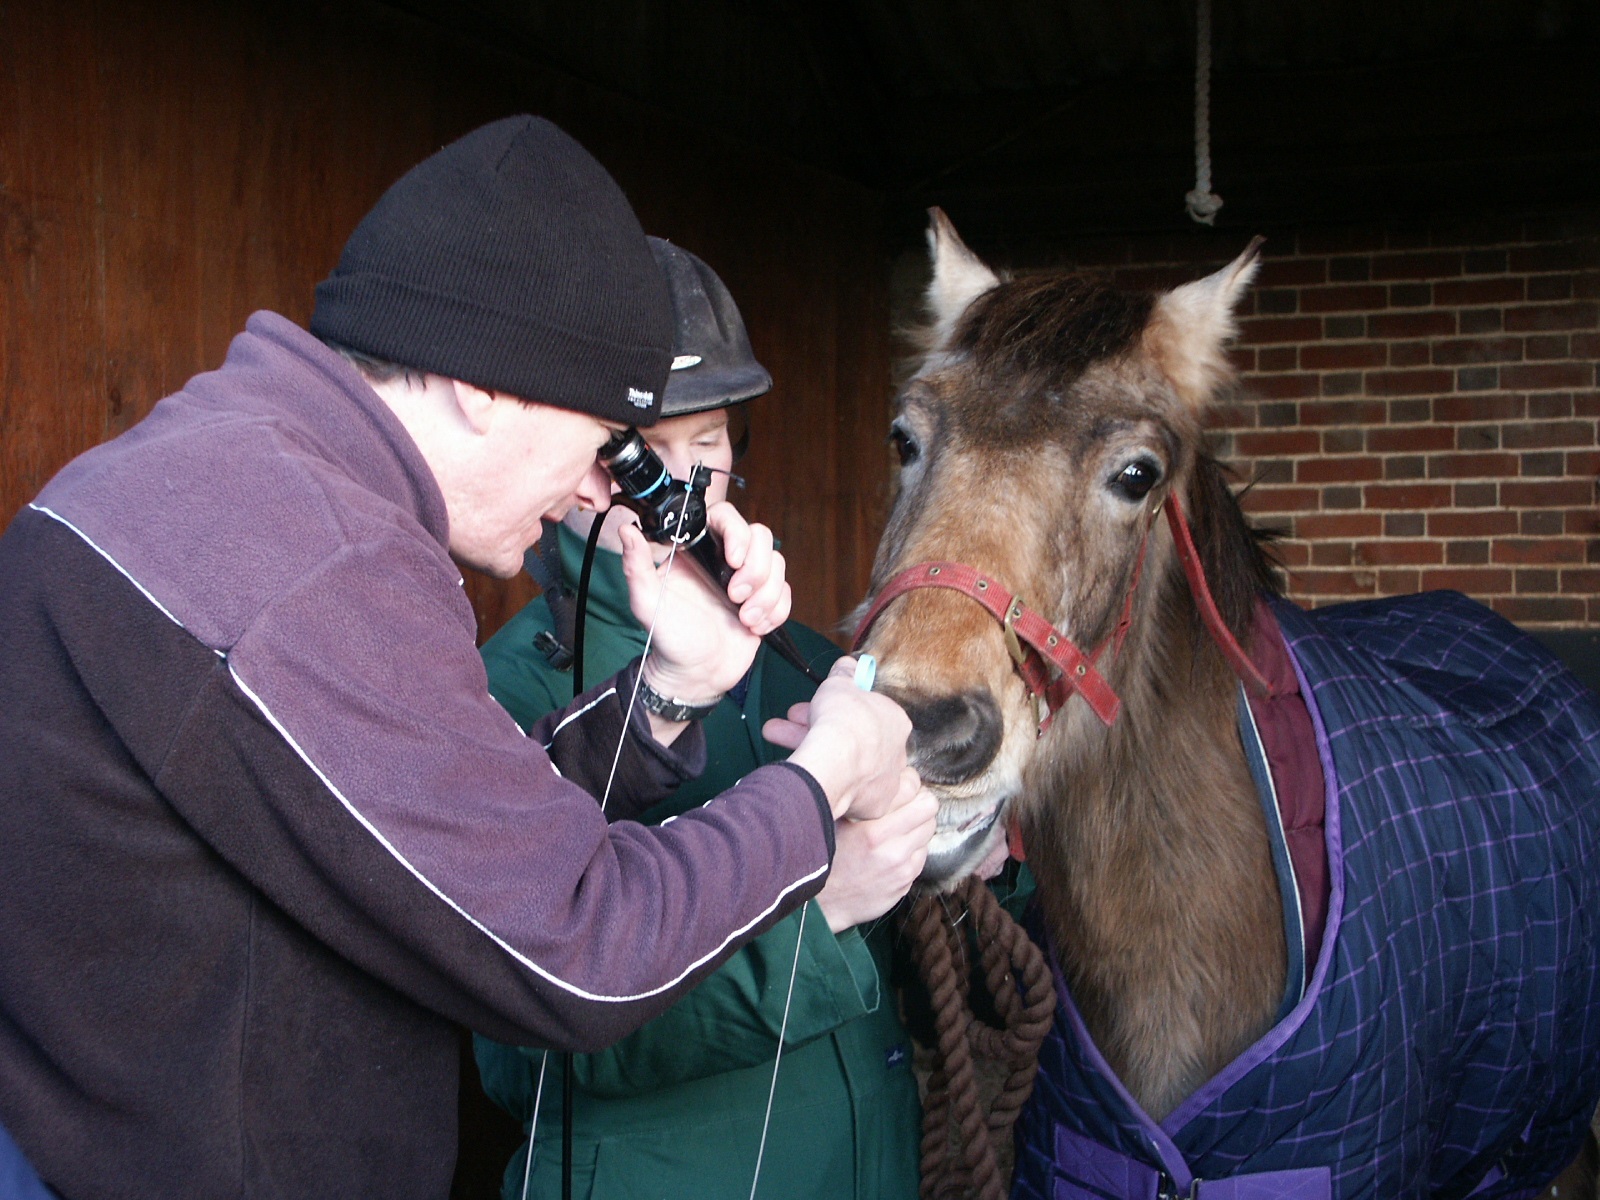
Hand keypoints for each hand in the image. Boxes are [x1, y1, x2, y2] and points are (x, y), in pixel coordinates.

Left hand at [619, 502, 790, 700]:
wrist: (697, 675)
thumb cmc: (670, 640)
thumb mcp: (647, 603)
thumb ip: (636, 566)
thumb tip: (626, 531)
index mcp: (698, 552)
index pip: (726, 517)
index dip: (737, 532)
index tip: (733, 559)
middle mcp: (724, 560)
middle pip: (761, 537)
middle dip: (755, 570)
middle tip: (735, 597)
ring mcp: (748, 579)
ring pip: (777, 564)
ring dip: (766, 595)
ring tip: (745, 619)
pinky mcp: (765, 600)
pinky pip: (786, 592)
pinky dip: (776, 611)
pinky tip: (755, 626)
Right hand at [764, 657, 914, 819]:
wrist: (833, 762)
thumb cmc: (841, 720)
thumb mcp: (839, 684)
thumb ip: (845, 673)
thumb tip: (849, 663)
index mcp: (896, 722)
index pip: (866, 714)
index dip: (837, 708)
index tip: (815, 706)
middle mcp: (897, 754)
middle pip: (854, 739)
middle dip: (817, 727)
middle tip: (790, 721)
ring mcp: (886, 782)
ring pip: (847, 764)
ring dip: (812, 748)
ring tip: (776, 737)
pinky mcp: (873, 807)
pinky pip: (847, 791)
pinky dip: (825, 779)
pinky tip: (803, 770)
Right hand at [815, 777, 937, 931]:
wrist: (820, 904)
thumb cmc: (824, 856)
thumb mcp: (835, 823)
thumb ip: (862, 803)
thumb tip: (884, 777)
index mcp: (873, 831)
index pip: (920, 796)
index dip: (913, 785)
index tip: (904, 786)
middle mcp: (892, 851)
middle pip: (930, 812)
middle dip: (919, 804)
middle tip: (905, 804)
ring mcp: (902, 870)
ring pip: (928, 833)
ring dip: (917, 827)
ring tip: (897, 827)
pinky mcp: (905, 884)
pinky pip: (921, 855)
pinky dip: (912, 848)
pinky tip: (892, 848)